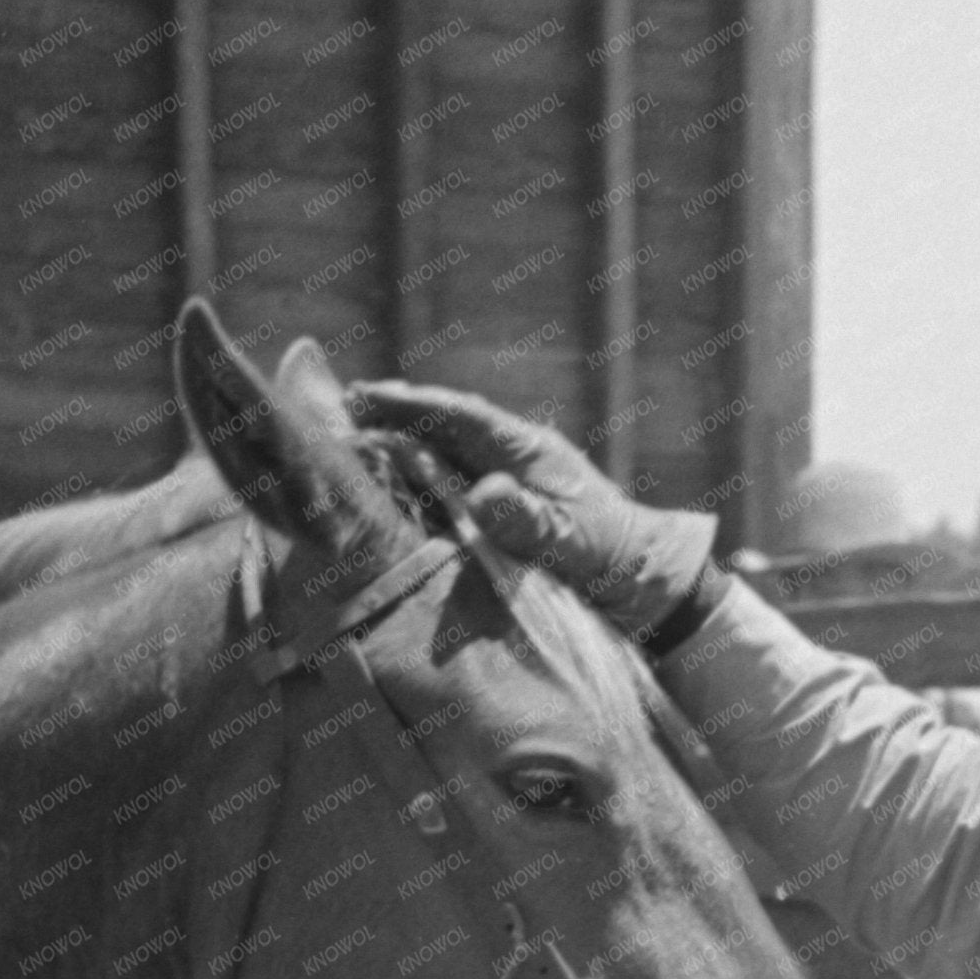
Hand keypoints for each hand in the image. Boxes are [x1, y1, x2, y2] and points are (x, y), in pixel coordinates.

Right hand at [345, 379, 722, 646]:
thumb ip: (529, 522)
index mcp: (528, 450)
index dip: (411, 403)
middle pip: (440, 426)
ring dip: (396, 445)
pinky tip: (383, 485)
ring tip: (345, 441)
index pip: (460, 414)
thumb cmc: (612, 557)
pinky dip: (414, 480)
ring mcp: (504, 481)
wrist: (644, 582)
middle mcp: (511, 457)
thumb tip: (483, 496)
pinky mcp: (500, 509)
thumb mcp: (573, 542)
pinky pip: (448, 485)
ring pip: (439, 452)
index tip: (365, 395)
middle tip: (335, 412)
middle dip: (390, 417)